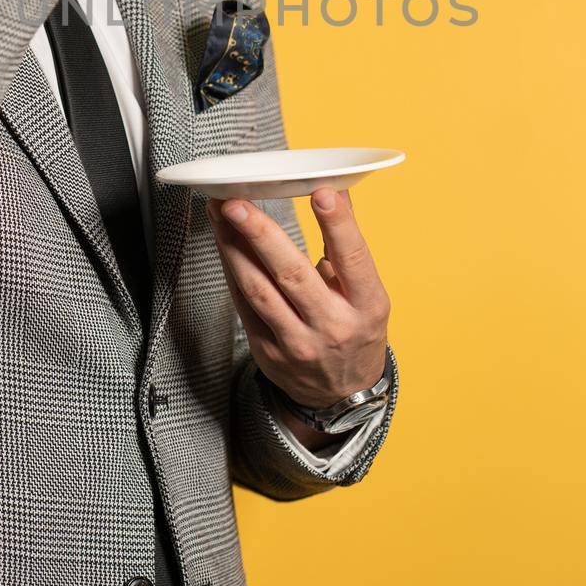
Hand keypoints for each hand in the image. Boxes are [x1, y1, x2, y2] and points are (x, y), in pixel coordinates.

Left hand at [205, 186, 391, 415]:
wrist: (342, 394)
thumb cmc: (355, 328)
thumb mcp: (366, 291)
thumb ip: (348, 243)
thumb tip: (337, 190)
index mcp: (366, 305)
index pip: (353, 258)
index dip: (338, 225)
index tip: (321, 192)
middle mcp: (332, 325)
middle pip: (292, 274)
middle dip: (260, 234)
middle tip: (237, 202)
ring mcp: (297, 342)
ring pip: (258, 289)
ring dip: (234, 247)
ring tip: (219, 213)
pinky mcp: (267, 350)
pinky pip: (244, 304)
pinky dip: (232, 270)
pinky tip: (223, 242)